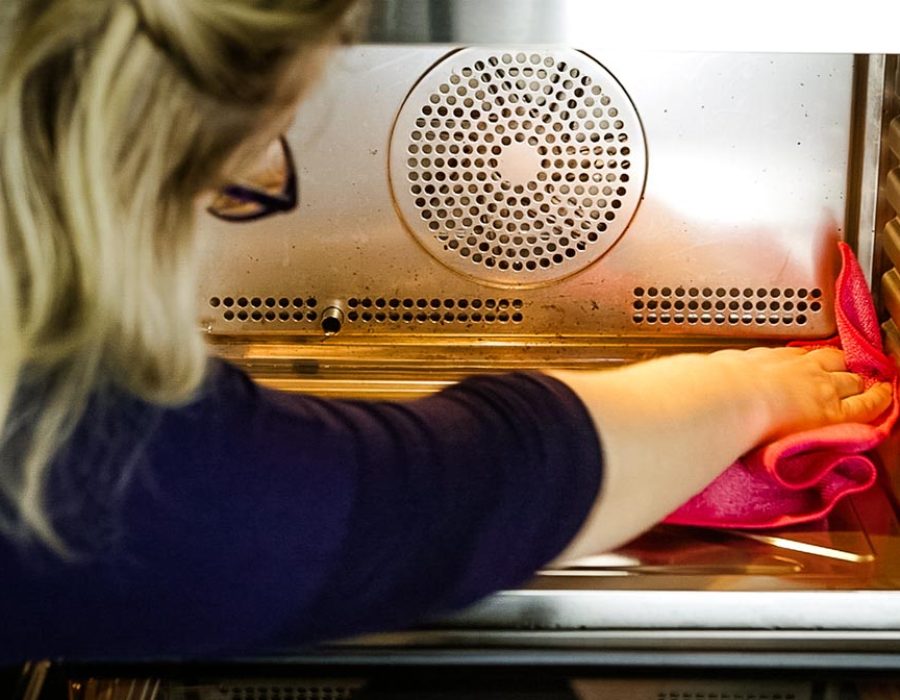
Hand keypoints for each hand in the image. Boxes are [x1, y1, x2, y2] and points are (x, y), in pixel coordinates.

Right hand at [546, 347, 893, 560]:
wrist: (700, 407)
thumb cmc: (672, 402)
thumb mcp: (650, 397)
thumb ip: (641, 405)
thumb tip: (609, 418)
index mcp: (724, 367)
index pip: (757, 361)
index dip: (774, 360)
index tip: (782, 358)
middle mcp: (760, 370)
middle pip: (798, 361)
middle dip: (818, 359)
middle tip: (836, 355)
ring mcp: (792, 386)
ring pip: (831, 375)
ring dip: (850, 374)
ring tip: (866, 373)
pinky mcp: (818, 408)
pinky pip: (857, 403)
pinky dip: (872, 399)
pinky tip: (884, 396)